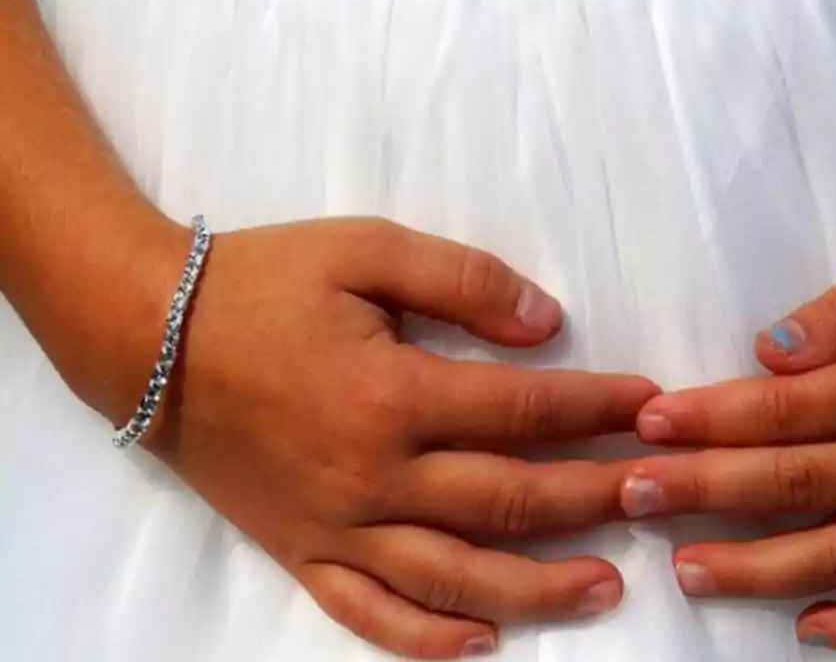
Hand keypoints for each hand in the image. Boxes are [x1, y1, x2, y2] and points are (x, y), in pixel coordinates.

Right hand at [59, 218, 658, 659]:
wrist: (144, 335)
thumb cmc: (261, 282)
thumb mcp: (365, 248)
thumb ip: (463, 280)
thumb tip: (547, 322)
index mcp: (395, 395)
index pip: (527, 412)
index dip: (600, 409)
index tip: (652, 406)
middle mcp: (375, 476)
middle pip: (511, 500)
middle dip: (594, 497)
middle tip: (657, 496)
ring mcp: (336, 526)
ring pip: (456, 575)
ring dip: (539, 587)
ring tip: (607, 587)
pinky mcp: (300, 552)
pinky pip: (368, 614)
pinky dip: (426, 637)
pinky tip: (482, 642)